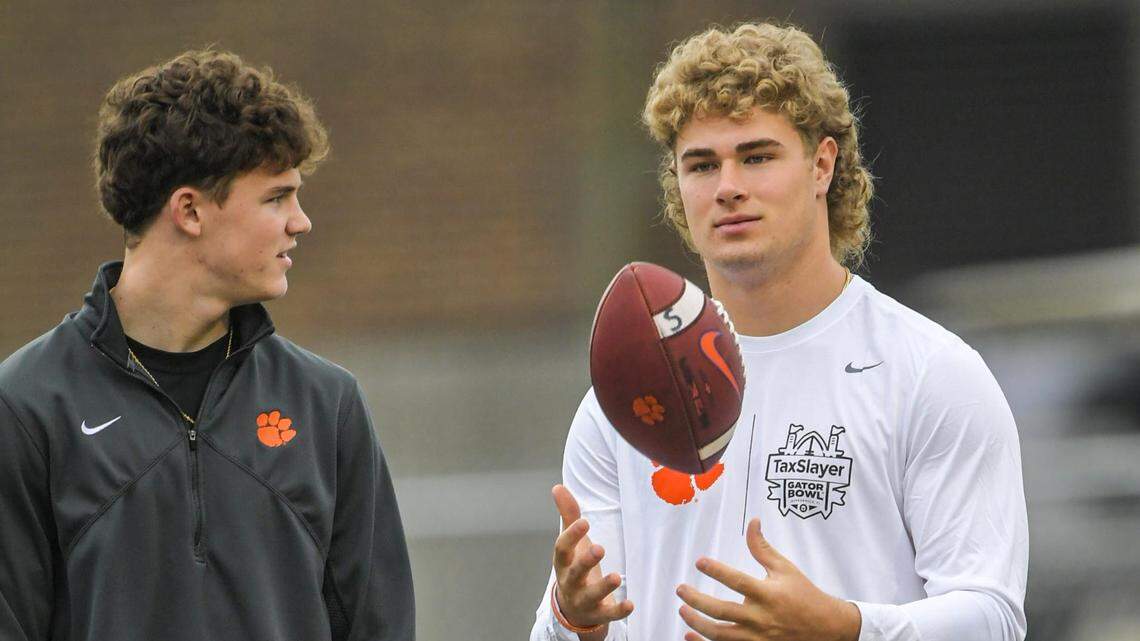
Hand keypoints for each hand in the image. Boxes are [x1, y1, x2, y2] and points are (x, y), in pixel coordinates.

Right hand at [550, 484, 634, 633]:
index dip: (572, 536)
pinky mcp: (598, 613)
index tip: (585, 522)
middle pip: (576, 572)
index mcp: (563, 562)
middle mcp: (570, 581)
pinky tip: (631, 603)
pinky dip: (619, 610)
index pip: (563, 548)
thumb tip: (557, 487)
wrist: (573, 609)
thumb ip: (568, 515)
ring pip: (591, 595)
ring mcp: (583, 599)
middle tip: (600, 548)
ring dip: (603, 587)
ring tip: (616, 577)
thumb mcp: (571, 543)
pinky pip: (608, 614)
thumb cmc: (574, 566)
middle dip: (586, 561)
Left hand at [676, 518, 860, 640]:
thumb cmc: (804, 596)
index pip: (737, 581)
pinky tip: (689, 635)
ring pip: (720, 635)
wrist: (826, 629)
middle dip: (696, 600)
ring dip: (697, 624)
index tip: (699, 562)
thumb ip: (762, 548)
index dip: (716, 571)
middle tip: (681, 590)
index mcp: (768, 594)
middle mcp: (761, 618)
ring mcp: (758, 638)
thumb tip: (751, 521)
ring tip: (683, 611)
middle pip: (721, 611)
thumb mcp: (785, 569)